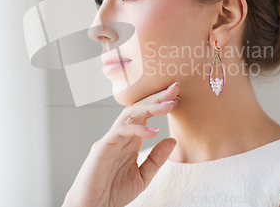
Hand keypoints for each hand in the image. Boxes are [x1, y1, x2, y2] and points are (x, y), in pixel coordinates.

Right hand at [62, 82, 180, 206]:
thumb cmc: (114, 191)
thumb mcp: (143, 175)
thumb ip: (157, 158)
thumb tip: (173, 140)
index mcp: (130, 140)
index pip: (146, 115)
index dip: (161, 104)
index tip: (177, 97)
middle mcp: (121, 135)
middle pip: (139, 108)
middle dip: (157, 97)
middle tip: (174, 88)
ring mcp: (111, 139)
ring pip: (129, 114)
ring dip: (150, 107)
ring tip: (168, 104)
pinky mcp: (102, 147)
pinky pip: (120, 130)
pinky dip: (137, 128)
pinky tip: (153, 131)